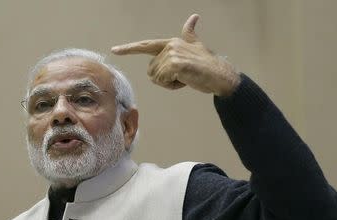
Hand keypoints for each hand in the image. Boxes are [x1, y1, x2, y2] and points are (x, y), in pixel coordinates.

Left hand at [111, 14, 240, 96]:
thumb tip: (194, 17)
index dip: (129, 48)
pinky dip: (173, 86)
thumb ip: (190, 33)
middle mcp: (169, 46)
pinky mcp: (175, 65)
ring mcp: (172, 55)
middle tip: (182, 76)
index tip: (115, 50)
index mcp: (171, 42)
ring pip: (157, 78)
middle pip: (151, 70)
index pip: (146, 45)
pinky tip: (186, 81)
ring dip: (169, 83)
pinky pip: (163, 82)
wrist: (221, 75)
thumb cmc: (208, 64)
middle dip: (164, 78)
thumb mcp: (197, 46)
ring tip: (185, 77)